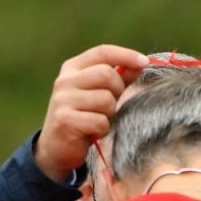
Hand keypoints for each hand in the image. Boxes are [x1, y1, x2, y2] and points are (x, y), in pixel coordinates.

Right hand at [34, 45, 149, 183]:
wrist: (56, 147)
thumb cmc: (84, 117)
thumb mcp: (99, 93)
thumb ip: (118, 78)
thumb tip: (141, 63)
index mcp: (72, 68)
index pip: (102, 52)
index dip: (125, 55)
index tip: (144, 62)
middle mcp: (65, 80)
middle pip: (106, 74)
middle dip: (118, 91)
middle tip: (111, 105)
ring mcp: (63, 99)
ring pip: (106, 99)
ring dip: (110, 113)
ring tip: (99, 120)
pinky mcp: (65, 120)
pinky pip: (100, 121)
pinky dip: (103, 129)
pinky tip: (93, 132)